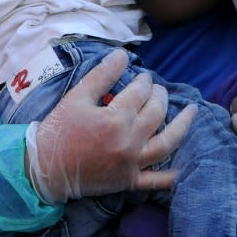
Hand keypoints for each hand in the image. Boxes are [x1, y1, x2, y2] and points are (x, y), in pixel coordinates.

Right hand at [25, 48, 196, 203]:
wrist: (43, 169)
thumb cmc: (59, 129)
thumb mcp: (78, 96)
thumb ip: (102, 74)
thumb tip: (123, 54)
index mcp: (115, 119)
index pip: (140, 93)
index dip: (144, 81)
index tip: (143, 77)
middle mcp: (128, 142)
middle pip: (156, 113)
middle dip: (160, 96)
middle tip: (158, 89)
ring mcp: (131, 164)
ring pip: (166, 143)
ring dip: (182, 126)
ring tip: (193, 111)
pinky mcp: (128, 181)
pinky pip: (155, 180)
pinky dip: (171, 175)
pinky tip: (184, 166)